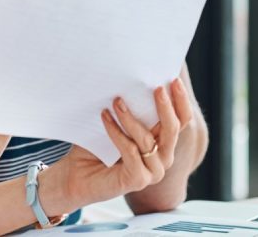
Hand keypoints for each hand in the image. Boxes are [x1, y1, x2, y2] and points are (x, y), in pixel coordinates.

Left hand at [43, 79, 193, 213]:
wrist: (75, 175)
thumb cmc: (95, 146)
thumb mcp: (116, 122)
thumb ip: (129, 108)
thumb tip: (131, 78)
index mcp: (162, 143)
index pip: (181, 121)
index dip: (180, 101)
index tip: (173, 79)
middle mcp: (163, 158)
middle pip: (173, 129)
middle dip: (165, 106)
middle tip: (156, 87)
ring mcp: (153, 171)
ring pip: (147, 138)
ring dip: (129, 117)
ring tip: (116, 100)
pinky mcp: (138, 179)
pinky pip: (129, 149)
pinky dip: (115, 132)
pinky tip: (104, 117)